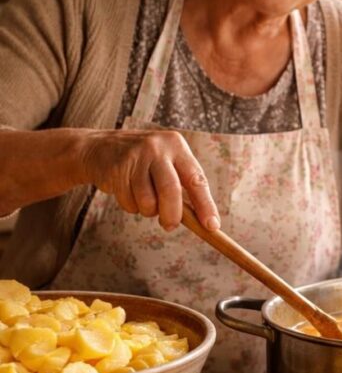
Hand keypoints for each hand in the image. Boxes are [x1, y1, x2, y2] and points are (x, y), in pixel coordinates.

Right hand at [81, 129, 219, 231]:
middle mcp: (158, 148)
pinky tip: (126, 191)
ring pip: (148, 201)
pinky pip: (129, 202)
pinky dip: (131, 206)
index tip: (212, 226)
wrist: (98, 148)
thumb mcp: (166, 165)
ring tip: (144, 200)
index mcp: (177, 146)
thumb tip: (203, 222)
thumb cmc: (143, 164)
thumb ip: (183, 188)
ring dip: (148, 211)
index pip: (197, 179)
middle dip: (172, 215)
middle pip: (171, 190)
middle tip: (170, 226)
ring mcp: (136, 156)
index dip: (205, 205)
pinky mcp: (117, 168)